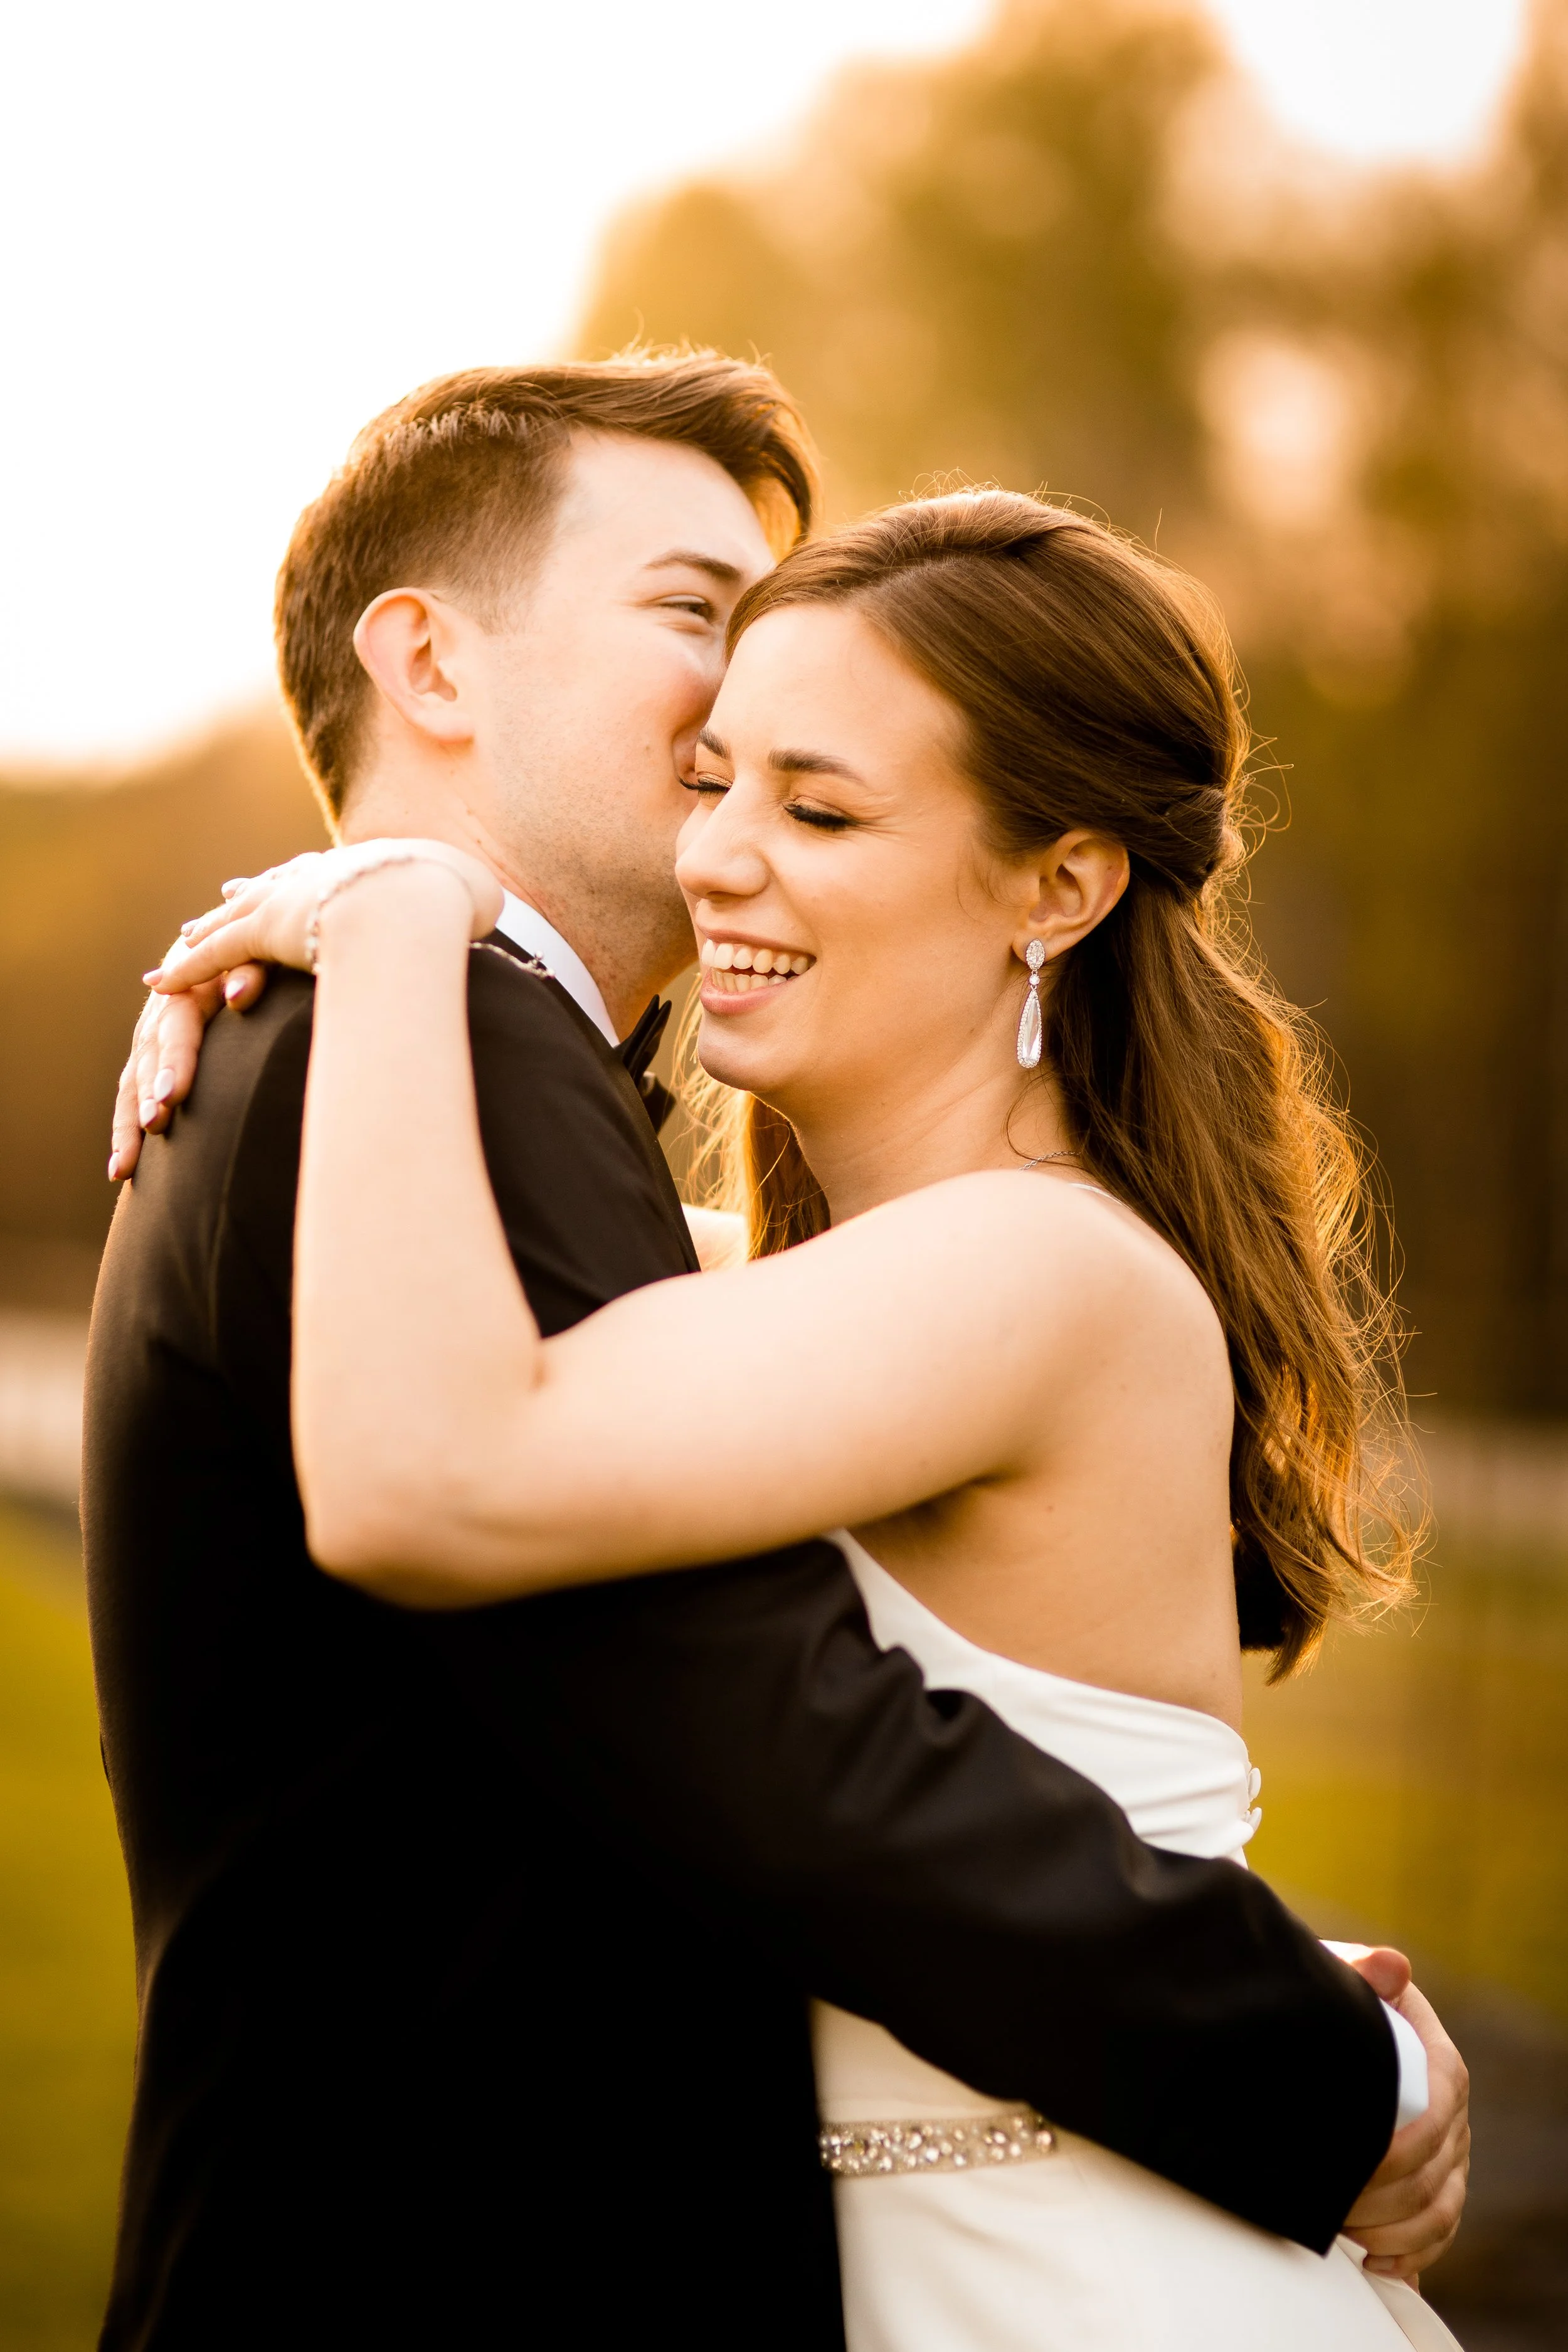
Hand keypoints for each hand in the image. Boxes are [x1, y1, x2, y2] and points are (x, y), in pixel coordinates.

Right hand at [108, 924, 267, 1179]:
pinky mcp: (147, 1059)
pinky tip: (123, 1170)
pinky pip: (130, 1098)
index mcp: (183, 990)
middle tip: (155, 1127)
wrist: (220, 944)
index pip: (176, 1031)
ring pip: (130, 1087)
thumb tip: (240, 995)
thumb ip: (249, 972)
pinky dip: (125, 1131)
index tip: (171, 1096)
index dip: (173, 1063)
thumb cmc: (246, 952)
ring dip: (127, 1126)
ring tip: (126, 1168)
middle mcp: (157, 1017)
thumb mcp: (252, 954)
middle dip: (148, 1098)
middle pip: (148, 1063)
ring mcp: (148, 1040)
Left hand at [144, 841, 502, 995]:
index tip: (301, 877)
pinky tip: (159, 980)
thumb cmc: (457, 904)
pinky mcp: (266, 929)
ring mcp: (293, 901)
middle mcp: (326, 877)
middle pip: (281, 884)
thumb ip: (475, 918)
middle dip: (256, 892)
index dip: (318, 877)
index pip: (339, 874)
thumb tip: (505, 937)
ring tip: (183, 938)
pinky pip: (216, 952)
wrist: (422, 899)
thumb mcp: (478, 906)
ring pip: (239, 915)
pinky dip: (187, 967)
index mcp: (374, 871)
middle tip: (229, 893)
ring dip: (210, 928)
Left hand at [1342, 1957, 1469, 2281]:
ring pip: (1437, 2211)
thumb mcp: (1343, 1981)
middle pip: (1431, 2176)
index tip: (1344, 2164)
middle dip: (1379, 2200)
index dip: (1392, 2153)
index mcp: (1441, 2065)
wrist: (1329, 2030)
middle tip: (1328, 2205)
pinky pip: (1438, 2232)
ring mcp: (1449, 2152)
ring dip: (1391, 2233)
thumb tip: (1390, 1965)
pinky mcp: (1437, 2183)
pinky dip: (1411, 2256)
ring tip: (1342, 2231)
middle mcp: (1453, 2113)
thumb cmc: (1336, 2004)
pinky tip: (1375, 2265)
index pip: (1431, 2122)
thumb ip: (1363, 1972)